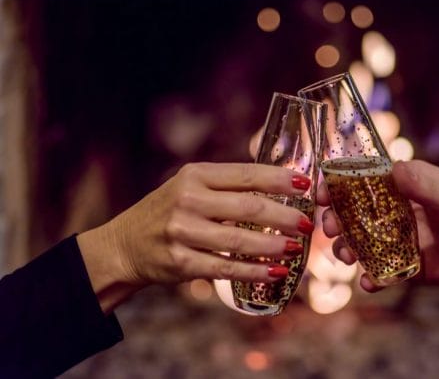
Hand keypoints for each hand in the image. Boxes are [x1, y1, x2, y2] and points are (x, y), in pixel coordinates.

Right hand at [78, 162, 313, 311]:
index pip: (246, 174)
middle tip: (307, 223)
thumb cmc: (168, 212)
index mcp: (195, 175)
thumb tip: (280, 184)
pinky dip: (255, 272)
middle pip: (249, 207)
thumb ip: (228, 185)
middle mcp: (188, 200)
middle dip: (284, 216)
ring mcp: (182, 232)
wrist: (124, 245)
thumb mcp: (190, 187)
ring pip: (240, 241)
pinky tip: (275, 272)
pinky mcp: (181, 262)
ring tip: (297, 248)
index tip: (305, 184)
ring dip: (274, 246)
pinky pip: (226, 268)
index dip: (279, 179)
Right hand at [318, 160, 438, 291]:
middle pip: (356, 215)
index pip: (364, 182)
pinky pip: (383, 272)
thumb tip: (393, 171)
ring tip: (345, 256)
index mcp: (405, 187)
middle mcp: (397, 212)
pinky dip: (372, 278)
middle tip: (330, 228)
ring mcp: (400, 240)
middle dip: (338, 221)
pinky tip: (368, 282)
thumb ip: (423, 185)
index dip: (339, 186)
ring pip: (364, 244)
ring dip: (349, 249)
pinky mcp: (408, 266)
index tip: (322, 193)